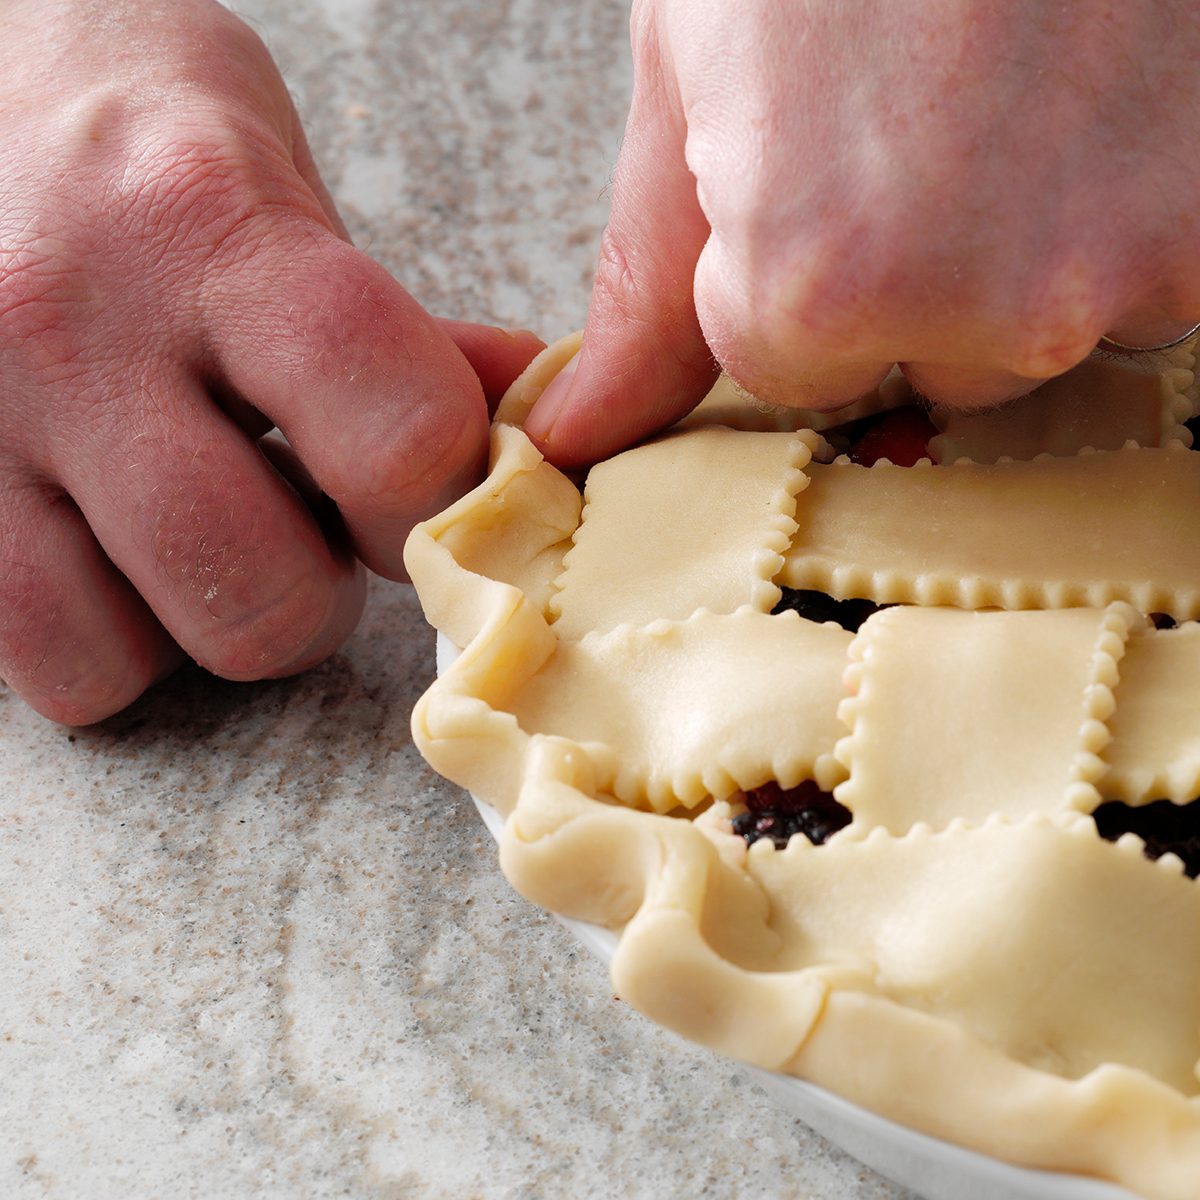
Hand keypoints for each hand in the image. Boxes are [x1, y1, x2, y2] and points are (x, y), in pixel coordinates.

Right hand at [0, 0, 541, 723]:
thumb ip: (410, 343)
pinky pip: (49, 661)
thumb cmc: (155, 156)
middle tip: (316, 530)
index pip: (393, 436)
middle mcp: (77, 333)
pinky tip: (126, 559)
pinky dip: (109, 641)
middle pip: (266, 598)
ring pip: (136, 653)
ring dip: (208, 626)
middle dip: (324, 594)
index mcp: (213, 235)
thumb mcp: (297, 203)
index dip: (440, 504)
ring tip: (213, 538)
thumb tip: (531, 446)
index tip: (431, 494)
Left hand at [526, 0, 1199, 464]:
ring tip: (1006, 92)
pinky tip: (1086, 97)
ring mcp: (1116, 277)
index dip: (789, 267)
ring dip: (1015, 248)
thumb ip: (646, 295)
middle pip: (918, 364)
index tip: (808, 163)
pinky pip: (1142, 284)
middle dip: (904, 272)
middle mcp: (979, 313)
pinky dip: (1113, 212)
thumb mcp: (690, 84)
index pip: (786, 373)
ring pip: (1031, 330)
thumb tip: (582, 434)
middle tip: (917, 114)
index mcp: (817, 287)